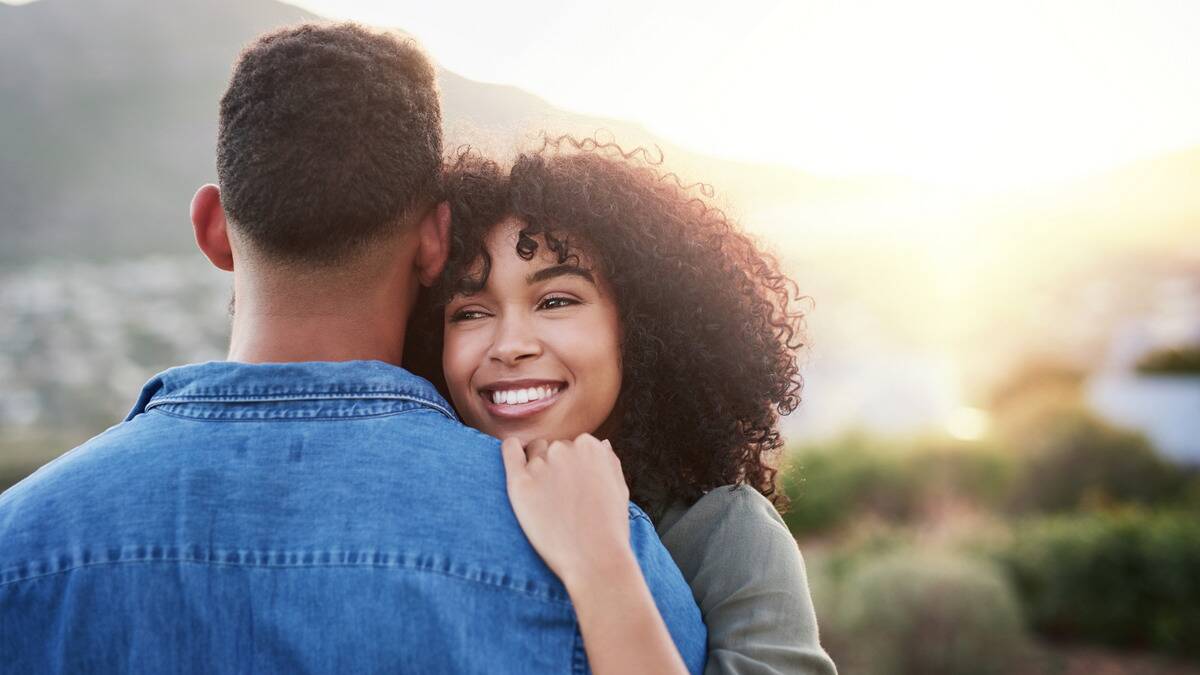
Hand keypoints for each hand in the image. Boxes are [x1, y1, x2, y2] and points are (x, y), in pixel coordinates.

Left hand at [500, 433, 634, 588]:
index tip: (573, 487)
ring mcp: (541, 465)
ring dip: (536, 464)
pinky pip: (509, 451)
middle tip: (559, 497)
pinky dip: (511, 450)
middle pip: (552, 448)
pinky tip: (514, 459)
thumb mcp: (620, 488)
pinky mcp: (519, 482)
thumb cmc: (610, 529)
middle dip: (555, 466)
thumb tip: (602, 443)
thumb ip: (609, 460)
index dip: (573, 467)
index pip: (574, 445)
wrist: (594, 559)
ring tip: (543, 495)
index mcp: (591, 446)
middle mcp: (564, 449)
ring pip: (532, 452)